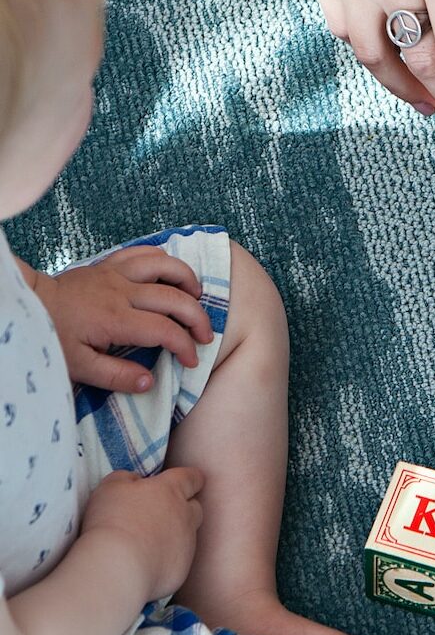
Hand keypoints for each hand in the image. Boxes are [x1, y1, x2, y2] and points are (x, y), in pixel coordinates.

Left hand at [33, 246, 211, 392]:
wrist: (29, 305)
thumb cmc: (53, 337)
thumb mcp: (78, 367)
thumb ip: (116, 376)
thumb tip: (150, 382)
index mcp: (116, 319)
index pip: (164, 331)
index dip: (185, 346)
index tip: (191, 361)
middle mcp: (123, 292)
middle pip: (175, 298)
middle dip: (198, 318)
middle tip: (206, 335)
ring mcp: (118, 273)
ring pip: (166, 266)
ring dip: (188, 280)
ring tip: (196, 297)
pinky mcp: (111, 264)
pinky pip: (145, 252)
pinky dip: (165, 259)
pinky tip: (171, 274)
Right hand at [80, 468, 203, 601]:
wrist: (116, 567)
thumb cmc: (111, 521)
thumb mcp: (111, 487)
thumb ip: (127, 478)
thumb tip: (134, 481)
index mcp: (171, 490)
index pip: (192, 478)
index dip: (190, 479)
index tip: (187, 482)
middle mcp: (185, 515)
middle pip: (195, 508)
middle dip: (185, 509)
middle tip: (163, 516)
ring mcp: (187, 544)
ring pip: (188, 536)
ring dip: (175, 537)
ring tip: (151, 544)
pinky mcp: (181, 570)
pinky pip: (178, 563)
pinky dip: (166, 562)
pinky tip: (145, 567)